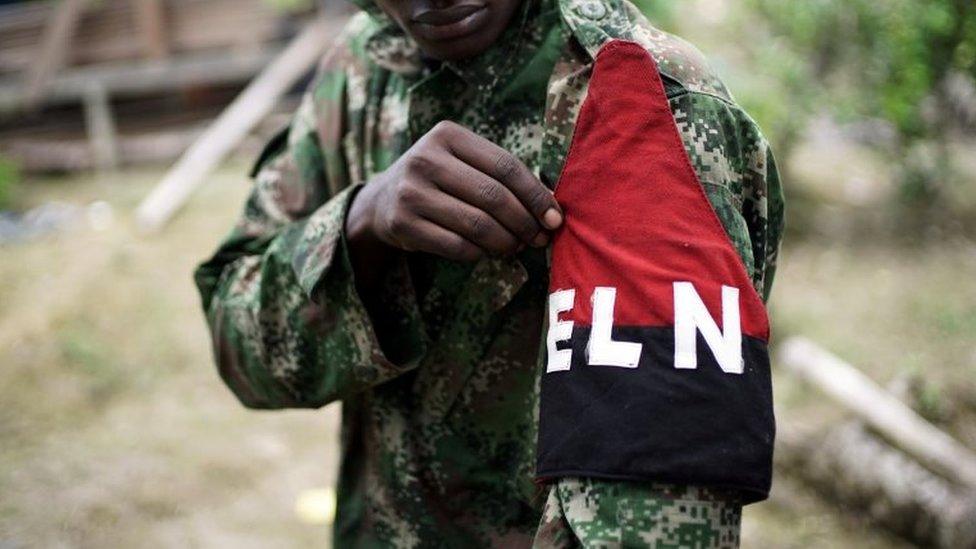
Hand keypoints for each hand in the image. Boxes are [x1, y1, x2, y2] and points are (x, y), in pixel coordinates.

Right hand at [346, 120, 562, 261]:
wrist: (382, 200)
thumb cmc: (440, 180)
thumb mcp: (463, 162)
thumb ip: (501, 176)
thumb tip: (551, 209)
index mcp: (447, 135)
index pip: (505, 166)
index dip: (535, 195)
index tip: (554, 218)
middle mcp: (425, 159)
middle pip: (493, 196)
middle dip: (524, 222)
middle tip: (539, 239)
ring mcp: (410, 192)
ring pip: (477, 225)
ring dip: (506, 242)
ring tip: (517, 247)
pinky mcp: (403, 223)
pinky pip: (457, 246)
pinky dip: (481, 253)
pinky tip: (488, 252)